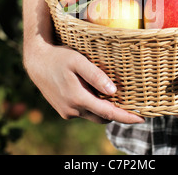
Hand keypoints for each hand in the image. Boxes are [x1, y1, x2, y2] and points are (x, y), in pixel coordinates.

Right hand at [24, 43, 144, 124]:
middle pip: (102, 117)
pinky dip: (92, 106)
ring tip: (113, 96)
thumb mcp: (78, 61)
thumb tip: (113, 91)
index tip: (142, 119)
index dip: (126, 117)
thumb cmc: (59, 58)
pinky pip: (83, 112)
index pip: (108, 113)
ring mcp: (67, 112)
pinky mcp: (63, 111)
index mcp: (78, 99)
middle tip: (132, 105)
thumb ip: (95, 75)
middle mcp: (72, 110)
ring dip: (104, 109)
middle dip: (117, 113)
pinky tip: (94, 92)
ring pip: (92, 115)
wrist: (36, 62)